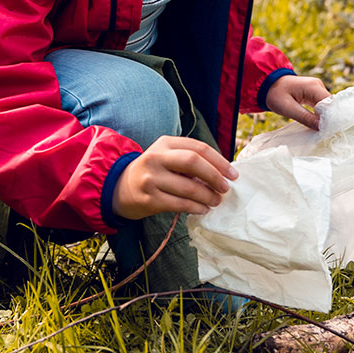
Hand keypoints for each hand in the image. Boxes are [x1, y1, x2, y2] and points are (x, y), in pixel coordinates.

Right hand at [111, 137, 239, 219]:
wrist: (120, 188)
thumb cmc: (153, 172)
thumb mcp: (167, 157)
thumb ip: (190, 160)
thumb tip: (222, 173)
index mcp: (165, 143)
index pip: (198, 148)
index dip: (219, 161)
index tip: (233, 174)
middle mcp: (156, 157)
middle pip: (193, 162)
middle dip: (215, 176)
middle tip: (226, 188)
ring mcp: (151, 178)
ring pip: (189, 187)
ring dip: (208, 196)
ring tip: (216, 201)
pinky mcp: (149, 199)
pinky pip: (180, 204)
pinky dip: (196, 208)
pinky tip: (203, 209)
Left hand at [265, 74, 330, 128]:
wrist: (266, 84)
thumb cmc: (275, 95)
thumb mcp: (288, 108)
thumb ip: (306, 118)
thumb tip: (322, 128)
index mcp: (313, 87)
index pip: (330, 104)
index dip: (331, 118)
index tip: (329, 131)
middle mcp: (318, 85)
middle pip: (330, 105)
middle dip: (329, 118)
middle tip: (327, 133)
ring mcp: (316, 88)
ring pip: (327, 106)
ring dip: (325, 117)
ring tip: (323, 131)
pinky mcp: (313, 93)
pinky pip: (321, 105)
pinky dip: (320, 115)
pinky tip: (319, 124)